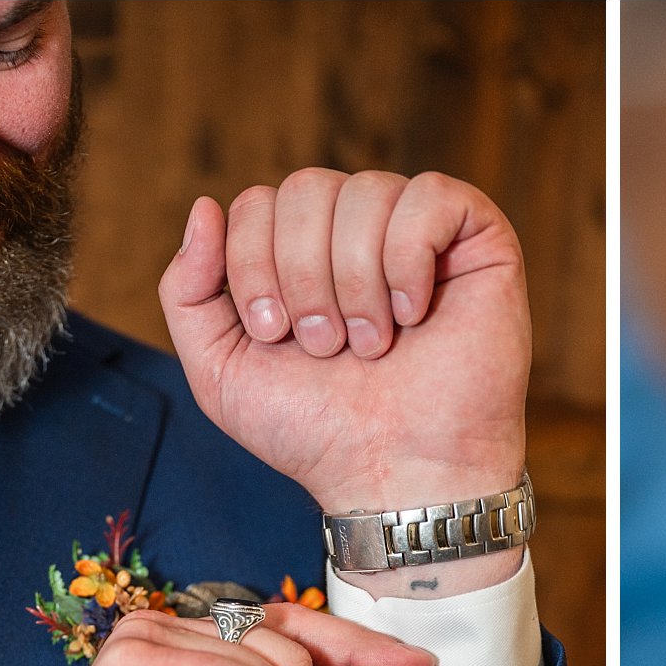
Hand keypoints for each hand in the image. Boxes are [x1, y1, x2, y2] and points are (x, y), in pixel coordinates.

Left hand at [156, 170, 529, 523]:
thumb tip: (204, 206)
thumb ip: (187, 291)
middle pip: (306, 187)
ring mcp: (418, 233)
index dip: (253, 263)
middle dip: (302, 274)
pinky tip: (415, 313)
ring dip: (355, 279)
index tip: (276, 336)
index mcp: (299, 253)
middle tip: (326, 347)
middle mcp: (356, 233)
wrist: (397, 477)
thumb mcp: (221, 371)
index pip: (257, 202)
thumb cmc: (318, 432)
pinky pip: (429, 195)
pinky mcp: (477, 239)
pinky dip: (409, 256)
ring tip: (373, 344)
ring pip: (365, 191)